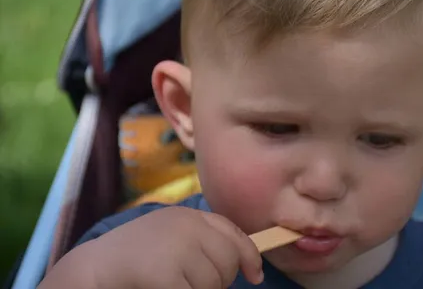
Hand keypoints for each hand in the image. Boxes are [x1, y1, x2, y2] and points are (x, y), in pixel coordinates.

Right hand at [38, 207, 263, 287]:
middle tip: (193, 286)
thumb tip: (246, 267)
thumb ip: (201, 244)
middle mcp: (186, 225)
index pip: (231, 232)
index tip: (255, 276)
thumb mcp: (170, 240)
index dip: (248, 255)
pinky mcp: (166, 272)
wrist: (92, 270)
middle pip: (228, 260)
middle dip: (221, 281)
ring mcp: (177, 247)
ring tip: (172, 285)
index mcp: (187, 216)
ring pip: (214, 283)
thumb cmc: (132, 260)